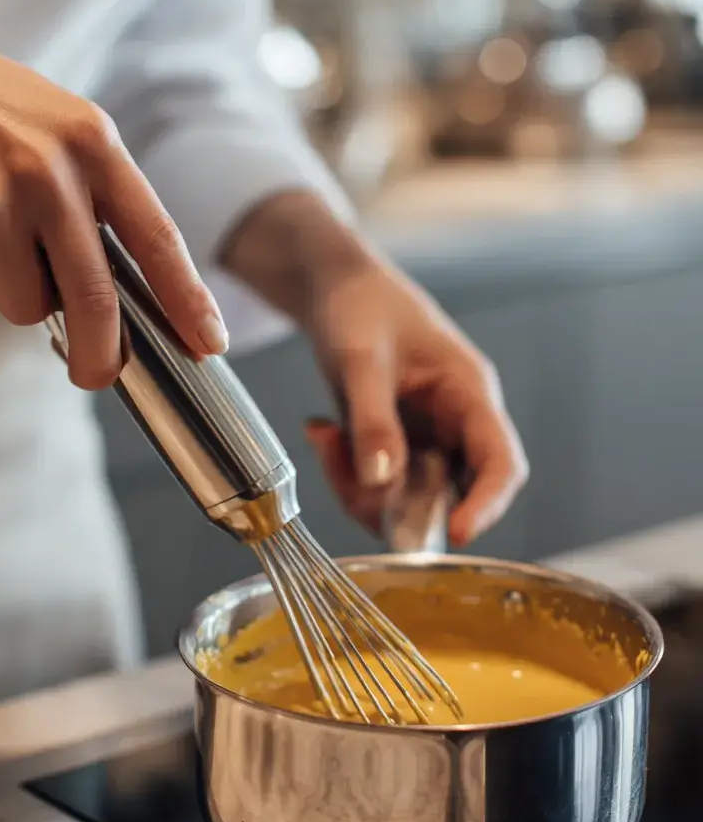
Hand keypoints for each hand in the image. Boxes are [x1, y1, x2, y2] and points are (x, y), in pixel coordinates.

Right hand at [0, 0, 228, 387]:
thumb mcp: (65, 130)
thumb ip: (100, 199)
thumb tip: (127, 295)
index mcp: (95, 145)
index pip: (157, 237)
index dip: (187, 299)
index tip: (209, 343)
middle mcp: (51, 172)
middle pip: (94, 296)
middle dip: (100, 353)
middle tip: (96, 376)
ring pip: (26, 303)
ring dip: (17, 295)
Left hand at [221, 193, 527, 546]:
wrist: (334, 288)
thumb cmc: (360, 305)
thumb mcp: (360, 358)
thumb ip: (372, 419)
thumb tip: (382, 481)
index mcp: (468, 393)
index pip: (500, 461)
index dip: (487, 504)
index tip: (458, 533)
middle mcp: (456, 423)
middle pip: (453, 493)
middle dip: (402, 506)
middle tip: (354, 487)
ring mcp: (426, 438)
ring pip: (409, 497)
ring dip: (362, 489)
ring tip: (324, 437)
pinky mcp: (396, 446)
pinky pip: (379, 485)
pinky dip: (347, 474)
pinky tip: (322, 433)